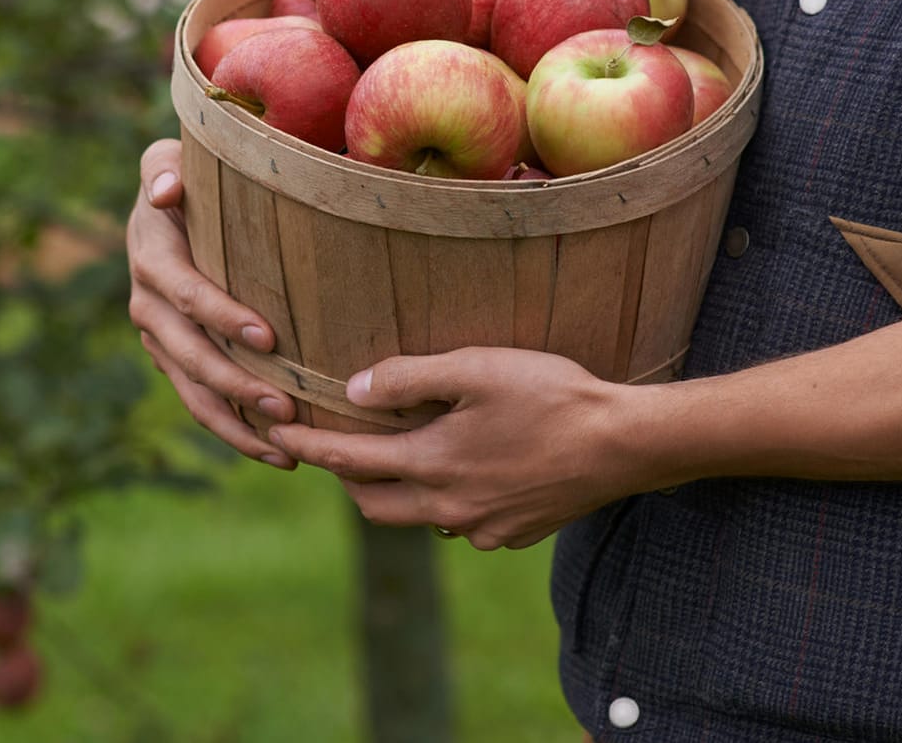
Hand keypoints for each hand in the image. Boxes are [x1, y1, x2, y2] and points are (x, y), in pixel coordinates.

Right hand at [126, 139, 298, 468]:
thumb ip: (162, 168)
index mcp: (151, 257)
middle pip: (190, 356)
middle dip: (237, 386)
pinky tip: (277, 452)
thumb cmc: (185, 176)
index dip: (223, 316)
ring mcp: (159, 339)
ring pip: (193, 393)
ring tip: (286, 451)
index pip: (188, 294)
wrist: (166, 202)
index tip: (268, 337)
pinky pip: (200, 402)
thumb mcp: (167, 158)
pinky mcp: (173, 360)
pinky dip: (234, 430)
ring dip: (237, 426)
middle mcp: (147, 304)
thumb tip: (164, 191)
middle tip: (287, 409)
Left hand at [264, 348, 659, 548]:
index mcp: (432, 464)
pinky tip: (467, 470)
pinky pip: (462, 522)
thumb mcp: (476, 367)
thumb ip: (409, 378)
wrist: (626, 444)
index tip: (275, 436)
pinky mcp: (514, 533)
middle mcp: (449, 507)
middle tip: (338, 447)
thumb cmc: (552, 396)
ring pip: (418, 516)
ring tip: (403, 454)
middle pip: (373, 503)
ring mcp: (483, 527)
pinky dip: (448, 499)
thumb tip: (354, 390)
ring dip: (399, 490)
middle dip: (346, 478)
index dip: (307, 446)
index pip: (347, 461)